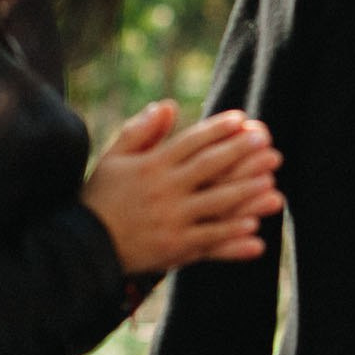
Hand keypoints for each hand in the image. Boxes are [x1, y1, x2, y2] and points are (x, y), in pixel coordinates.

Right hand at [81, 102, 283, 275]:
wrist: (82, 245)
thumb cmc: (100, 198)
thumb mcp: (113, 159)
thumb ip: (140, 131)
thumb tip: (168, 106)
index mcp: (150, 166)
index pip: (190, 142)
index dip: (217, 130)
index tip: (242, 120)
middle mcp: (163, 191)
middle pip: (209, 167)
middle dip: (240, 153)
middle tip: (268, 143)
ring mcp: (170, 220)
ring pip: (215, 203)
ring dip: (245, 193)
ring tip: (272, 182)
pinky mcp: (173, 248)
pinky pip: (208, 239)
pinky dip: (231, 235)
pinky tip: (254, 229)